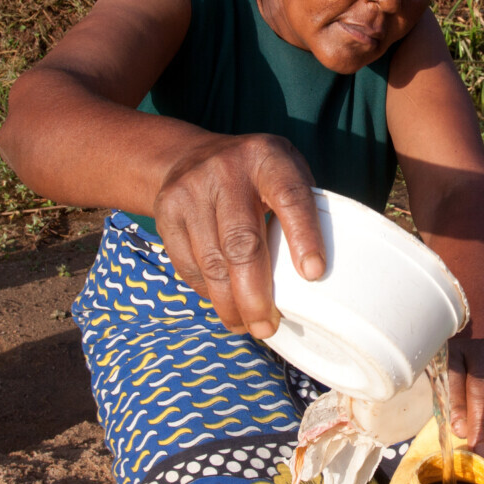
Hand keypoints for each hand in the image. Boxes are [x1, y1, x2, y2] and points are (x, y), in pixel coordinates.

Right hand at [154, 132, 324, 339]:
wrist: (189, 156)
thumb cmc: (256, 176)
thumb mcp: (285, 172)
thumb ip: (303, 207)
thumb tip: (317, 273)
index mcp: (268, 158)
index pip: (290, 197)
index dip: (303, 236)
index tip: (314, 274)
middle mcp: (226, 171)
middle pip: (241, 243)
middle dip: (255, 295)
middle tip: (268, 327)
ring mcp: (191, 191)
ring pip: (212, 262)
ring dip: (230, 304)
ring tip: (247, 326)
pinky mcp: (166, 212)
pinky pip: (188, 265)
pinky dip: (207, 292)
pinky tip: (223, 305)